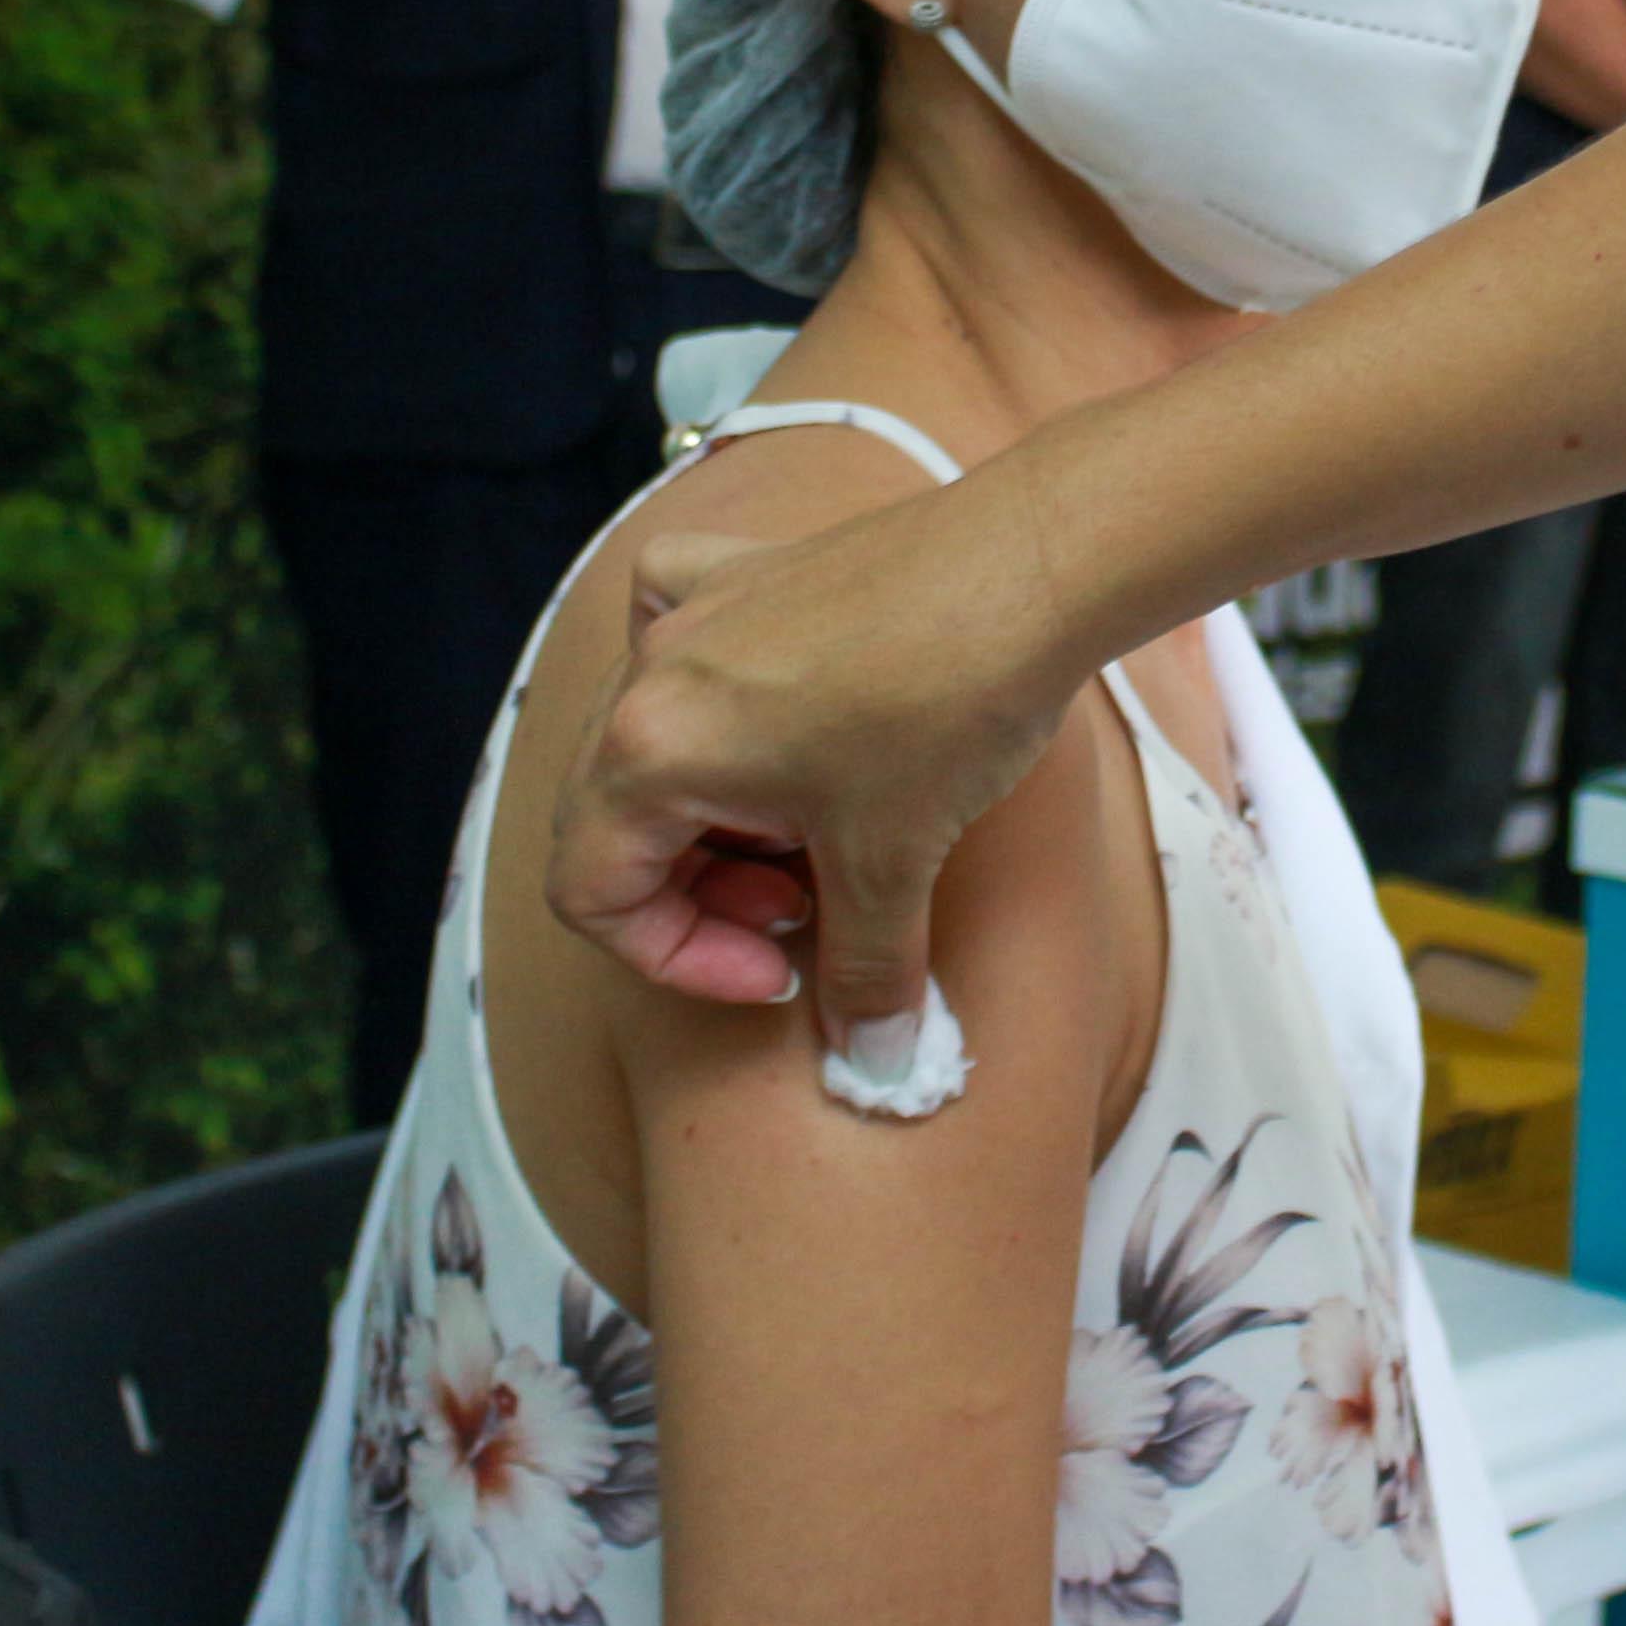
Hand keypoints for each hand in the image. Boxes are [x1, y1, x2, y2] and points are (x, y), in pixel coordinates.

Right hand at [548, 480, 1077, 1055]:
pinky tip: (762, 711)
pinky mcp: (750, 571)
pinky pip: (680, 626)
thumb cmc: (951, 700)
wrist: (1033, 567)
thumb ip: (866, 971)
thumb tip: (872, 1057)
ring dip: (716, 810)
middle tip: (804, 911)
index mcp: (648, 751)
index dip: (680, 959)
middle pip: (614, 819)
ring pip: (653, 739)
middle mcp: (649, 672)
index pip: (593, 894)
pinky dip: (706, 687)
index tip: (775, 970)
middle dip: (703, 893)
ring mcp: (697, 608)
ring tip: (813, 833)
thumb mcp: (896, 859)